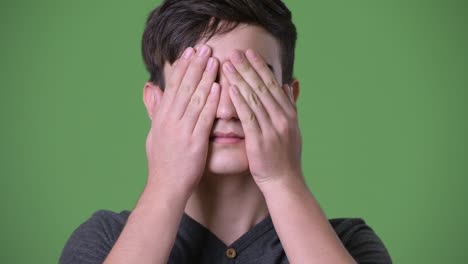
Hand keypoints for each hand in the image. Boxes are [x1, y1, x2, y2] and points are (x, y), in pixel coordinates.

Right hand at [145, 45, 219, 194]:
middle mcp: (170, 121)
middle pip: (183, 87)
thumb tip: (151, 87)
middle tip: (204, 48)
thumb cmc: (162, 161)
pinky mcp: (195, 142)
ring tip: (213, 60)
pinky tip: (218, 87)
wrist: (166, 187)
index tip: (189, 52)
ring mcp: (182, 131)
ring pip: (194, 98)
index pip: (172, 87)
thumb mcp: (153, 132)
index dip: (182, 67)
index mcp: (161, 117)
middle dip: (194, 66)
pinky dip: (210, 102)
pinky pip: (203, 118)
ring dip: (204, 78)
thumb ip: (155, 109)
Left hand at [222, 49, 302, 187]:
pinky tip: (230, 89)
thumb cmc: (285, 156)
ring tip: (227, 64)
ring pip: (255, 98)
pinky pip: (248, 117)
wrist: (285, 182)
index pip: (273, 84)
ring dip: (240, 79)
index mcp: (289, 113)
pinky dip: (239, 101)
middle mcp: (283, 118)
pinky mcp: (260, 140)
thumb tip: (290, 85)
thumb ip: (290, 105)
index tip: (249, 53)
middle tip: (235, 52)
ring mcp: (272, 129)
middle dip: (248, 68)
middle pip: (263, 87)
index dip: (260, 67)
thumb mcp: (293, 128)